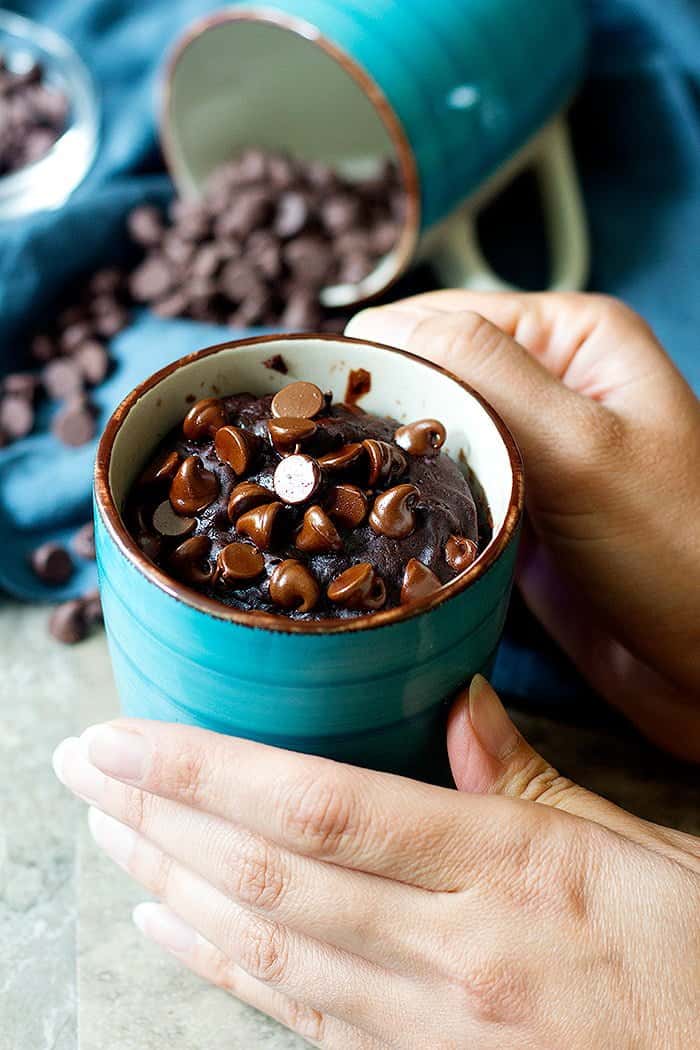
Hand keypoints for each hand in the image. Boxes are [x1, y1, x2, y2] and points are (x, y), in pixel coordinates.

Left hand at [53, 691, 699, 1047]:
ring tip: (107, 836)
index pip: (323, 807)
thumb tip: (461, 704)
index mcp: (513, 869)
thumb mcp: (636, 844)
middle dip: (159, 816)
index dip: (209, 770)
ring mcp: (434, 1025)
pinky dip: (225, 969)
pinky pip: (302, 1016)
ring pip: (270, 949)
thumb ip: (530, 775)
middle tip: (83, 768)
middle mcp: (456, 950)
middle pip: (271, 875)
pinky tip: (173, 930)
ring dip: (172, 885)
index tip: (129, 738)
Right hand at [347, 292, 699, 758]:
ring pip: (427, 441)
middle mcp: (545, 386)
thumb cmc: (682, 552)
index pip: (439, 318)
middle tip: (319, 466)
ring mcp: (529, 454)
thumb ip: (486, 375)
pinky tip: (379, 532)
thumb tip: (379, 327)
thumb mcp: (582, 447)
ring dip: (388, 468)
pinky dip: (409, 510)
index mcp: (569, 337)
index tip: (315, 411)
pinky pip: (442, 496)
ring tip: (336, 500)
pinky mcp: (515, 515)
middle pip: (426, 379)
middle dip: (375, 416)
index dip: (375, 357)